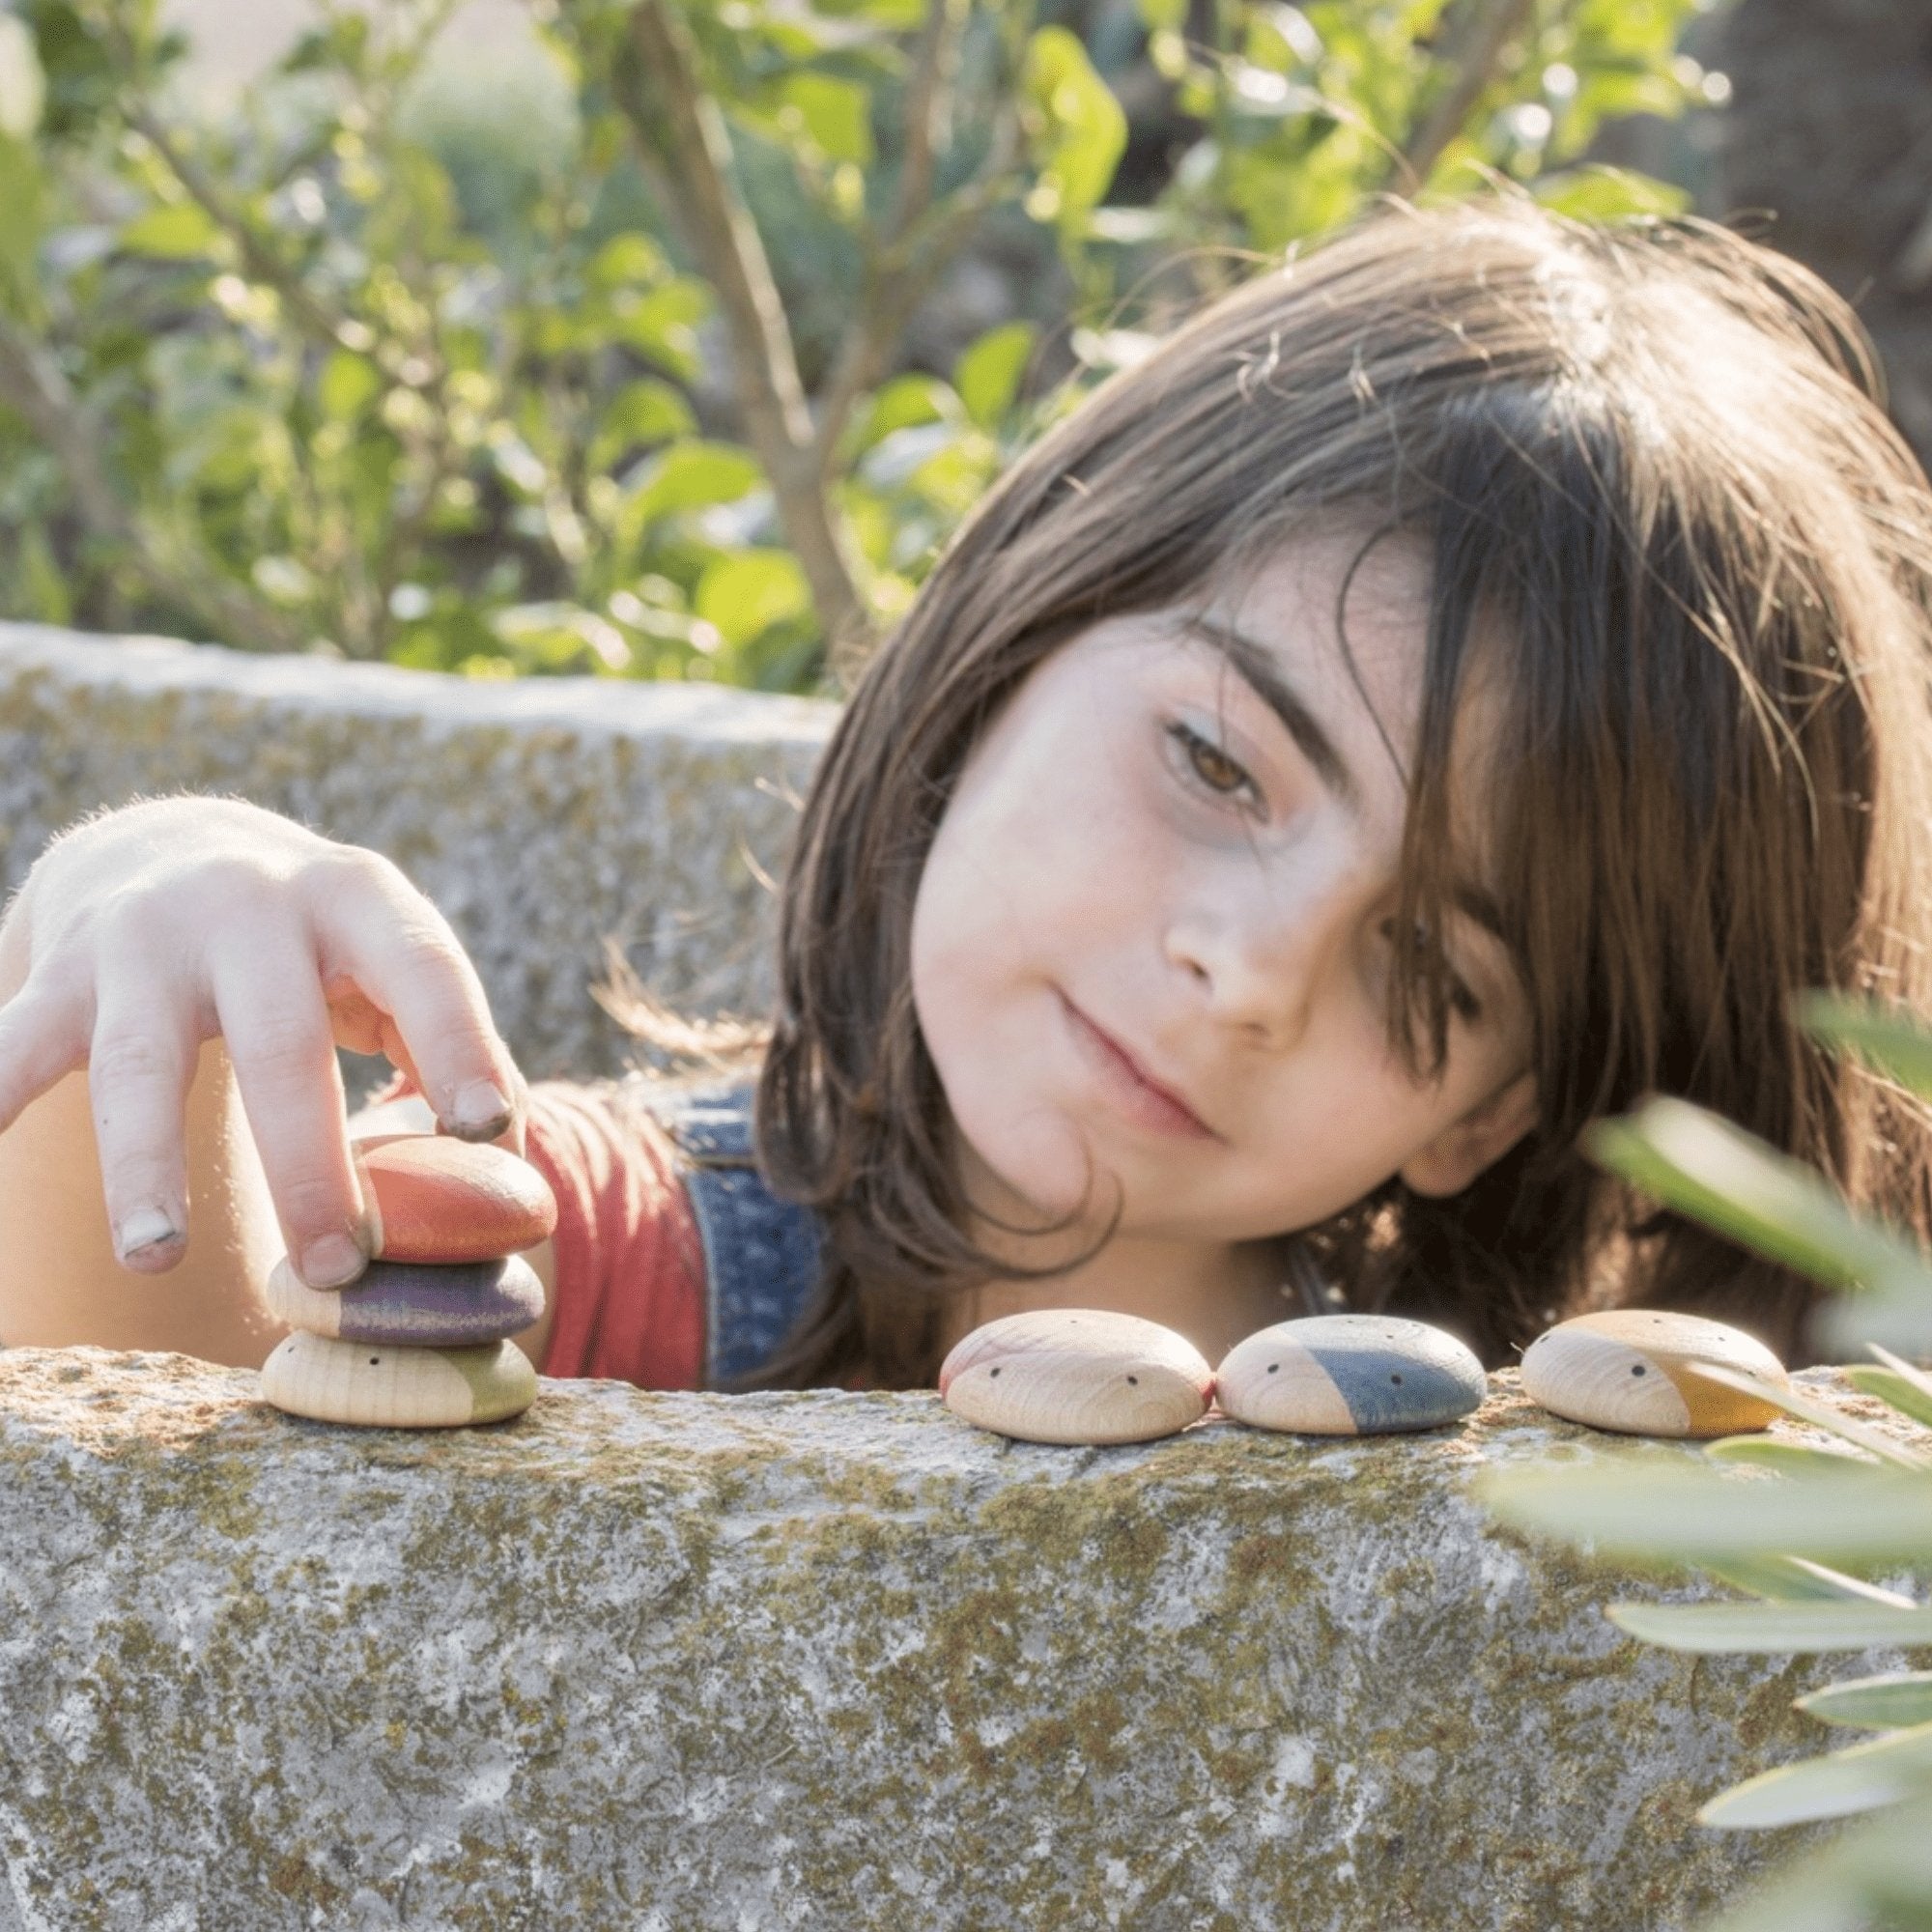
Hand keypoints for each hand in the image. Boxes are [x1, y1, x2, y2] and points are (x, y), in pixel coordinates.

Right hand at [0, 797, 525, 1287]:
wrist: (172, 845)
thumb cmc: (320, 945)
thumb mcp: (390, 964)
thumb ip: (444, 1051)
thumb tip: (501, 1174)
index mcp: (359, 898)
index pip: (425, 969)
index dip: (460, 1044)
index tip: (490, 1129)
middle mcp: (252, 903)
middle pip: (282, 1041)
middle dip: (309, 1159)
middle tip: (339, 1264)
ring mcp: (147, 937)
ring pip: (139, 1059)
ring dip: (146, 1163)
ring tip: (160, 1258)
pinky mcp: (63, 972)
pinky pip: (15, 1046)